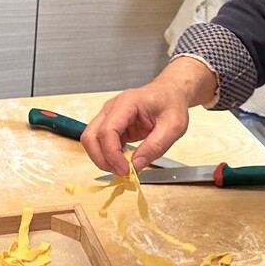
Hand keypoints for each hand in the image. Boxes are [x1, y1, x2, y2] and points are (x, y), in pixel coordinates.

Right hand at [81, 59, 213, 173]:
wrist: (170, 93)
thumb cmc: (171, 103)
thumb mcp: (174, 126)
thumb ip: (156, 146)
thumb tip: (136, 165)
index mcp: (127, 103)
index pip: (107, 130)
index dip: (112, 154)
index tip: (126, 169)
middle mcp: (112, 108)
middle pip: (91, 136)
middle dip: (101, 159)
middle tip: (120, 172)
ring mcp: (109, 116)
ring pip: (91, 141)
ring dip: (102, 159)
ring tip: (121, 168)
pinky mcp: (111, 126)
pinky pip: (101, 143)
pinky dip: (108, 156)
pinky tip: (122, 162)